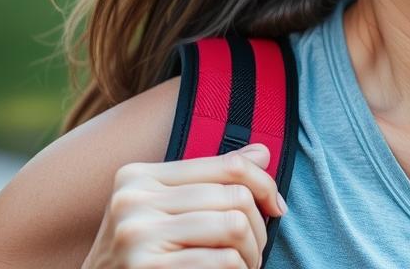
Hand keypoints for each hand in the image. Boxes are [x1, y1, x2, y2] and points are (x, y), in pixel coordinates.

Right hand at [81, 143, 287, 267]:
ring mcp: (136, 235)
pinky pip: (222, 260)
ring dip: (251, 252)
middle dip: (259, 226)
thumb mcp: (165, 212)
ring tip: (245, 264)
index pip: (227, 164)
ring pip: (233, 226)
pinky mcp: (146, 267)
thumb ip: (210, 181)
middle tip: (256, 249)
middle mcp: (133, 200)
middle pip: (235, 196)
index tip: (276, 207)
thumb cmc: (139, 258)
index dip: (265, 183)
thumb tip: (262, 152)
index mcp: (138, 176)